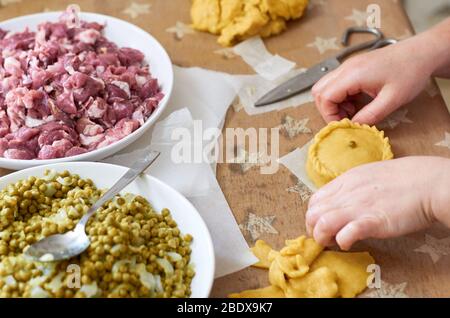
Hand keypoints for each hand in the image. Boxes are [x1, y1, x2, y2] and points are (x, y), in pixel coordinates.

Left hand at [305, 157, 449, 249]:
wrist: (428, 182)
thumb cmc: (403, 179)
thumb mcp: (369, 175)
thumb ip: (352, 187)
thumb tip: (341, 200)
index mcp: (345, 181)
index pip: (314, 200)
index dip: (313, 215)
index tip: (320, 224)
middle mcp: (347, 193)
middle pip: (313, 213)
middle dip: (312, 229)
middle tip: (324, 237)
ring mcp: (358, 207)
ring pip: (322, 223)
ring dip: (322, 237)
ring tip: (331, 242)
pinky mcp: (372, 221)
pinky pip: (346, 233)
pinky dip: (341, 241)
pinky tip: (347, 244)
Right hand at [311, 17, 449, 124]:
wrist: (422, 52)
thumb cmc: (410, 72)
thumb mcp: (392, 99)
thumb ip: (370, 115)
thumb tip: (353, 126)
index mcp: (353, 74)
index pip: (325, 97)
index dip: (329, 115)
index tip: (342, 125)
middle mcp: (346, 68)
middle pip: (319, 91)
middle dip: (327, 109)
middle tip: (344, 120)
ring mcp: (349, 66)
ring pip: (325, 86)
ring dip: (333, 103)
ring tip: (351, 112)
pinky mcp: (354, 67)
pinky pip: (336, 83)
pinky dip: (340, 96)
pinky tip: (356, 103)